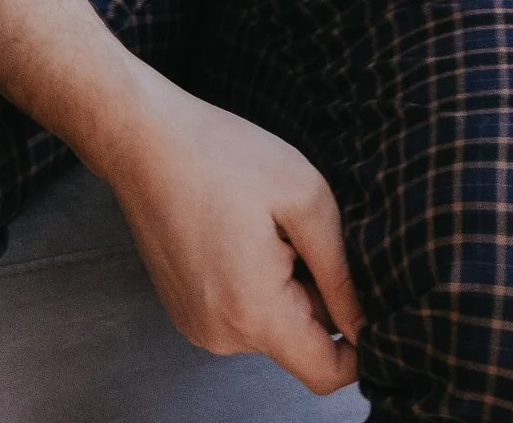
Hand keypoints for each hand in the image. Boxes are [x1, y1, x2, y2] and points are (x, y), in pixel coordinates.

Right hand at [99, 79, 359, 396]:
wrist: (143, 140)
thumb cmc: (221, 156)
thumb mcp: (304, 197)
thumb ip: (339, 271)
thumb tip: (361, 324)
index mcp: (255, 313)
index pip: (324, 372)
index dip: (359, 349)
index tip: (368, 303)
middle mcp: (222, 335)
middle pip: (297, 341)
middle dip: (314, 294)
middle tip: (297, 229)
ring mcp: (198, 326)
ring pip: (269, 323)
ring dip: (283, 284)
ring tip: (262, 224)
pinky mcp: (186, 310)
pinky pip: (240, 311)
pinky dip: (254, 281)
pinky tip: (238, 231)